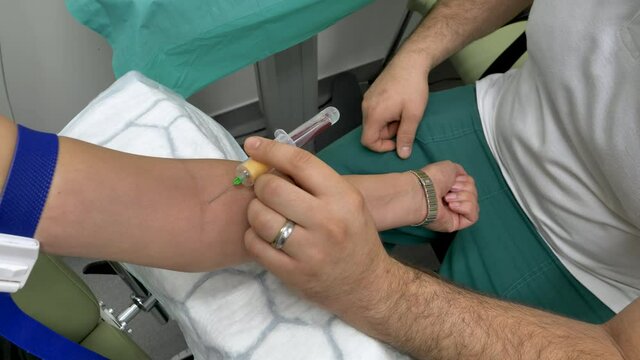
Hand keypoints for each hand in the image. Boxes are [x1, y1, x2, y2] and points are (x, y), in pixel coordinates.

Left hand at [242, 137, 393, 315]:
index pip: (301, 163)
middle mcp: (328, 222)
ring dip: (255, 211)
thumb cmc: (354, 236)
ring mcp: (309, 251)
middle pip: (272, 188)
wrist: (366, 284)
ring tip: (266, 214)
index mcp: (343, 198)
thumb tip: (271, 162)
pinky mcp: (292, 273)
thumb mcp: (348, 202)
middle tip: (266, 191)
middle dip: (261, 185)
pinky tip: (265, 235)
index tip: (252, 144)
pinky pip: (255, 245)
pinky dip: (253, 236)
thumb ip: (315, 183)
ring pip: (259, 217)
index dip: (271, 149)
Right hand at [361, 54, 429, 158]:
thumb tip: (402, 154)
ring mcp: (368, 99)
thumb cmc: (412, 85)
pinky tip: (398, 105)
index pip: (367, 141)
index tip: (396, 142)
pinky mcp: (372, 94)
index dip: (382, 147)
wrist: (410, 62)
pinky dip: (386, 114)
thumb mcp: (413, 115)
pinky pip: (375, 111)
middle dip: (388, 133)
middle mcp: (366, 107)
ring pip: (374, 122)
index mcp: (374, 114)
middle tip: (404, 122)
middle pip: (371, 131)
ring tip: (402, 112)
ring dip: (388, 123)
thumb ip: (406, 136)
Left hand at [419, 161, 478, 232]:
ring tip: (447, 199)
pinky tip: (452, 206)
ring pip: (474, 203)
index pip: (469, 184)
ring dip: (463, 197)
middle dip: (463, 189)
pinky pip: (473, 216)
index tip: (453, 181)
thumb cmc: (432, 179)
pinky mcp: (456, 224)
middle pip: (473, 193)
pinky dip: (465, 207)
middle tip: (449, 190)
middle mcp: (451, 200)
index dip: (464, 181)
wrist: (424, 193)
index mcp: (449, 188)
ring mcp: (454, 213)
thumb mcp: (450, 167)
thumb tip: (464, 178)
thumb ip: (459, 172)